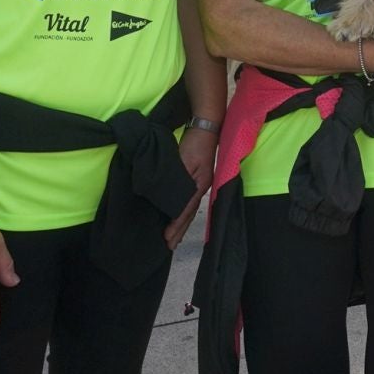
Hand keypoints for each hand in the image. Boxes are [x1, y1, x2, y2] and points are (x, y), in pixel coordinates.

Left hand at [165, 129, 218, 250]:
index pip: (185, 211)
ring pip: (189, 209)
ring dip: (181, 224)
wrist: (207, 127)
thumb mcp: (184, 161)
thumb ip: (178, 180)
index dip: (176, 226)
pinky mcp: (198, 178)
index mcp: (199, 186)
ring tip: (174, 237)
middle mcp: (202, 188)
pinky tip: (179, 215)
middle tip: (170, 246)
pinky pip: (189, 201)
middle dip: (179, 231)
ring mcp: (201, 183)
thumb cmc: (195, 143)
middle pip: (189, 214)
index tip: (167, 239)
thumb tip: (170, 199)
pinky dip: (183, 212)